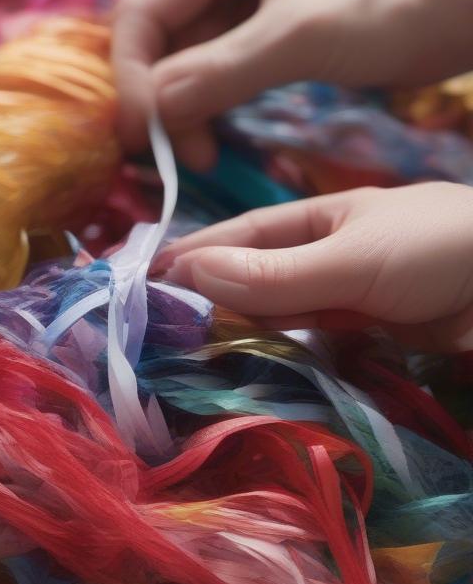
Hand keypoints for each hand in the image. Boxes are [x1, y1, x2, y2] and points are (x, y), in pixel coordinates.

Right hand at [112, 0, 472, 167]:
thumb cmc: (401, 3)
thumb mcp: (302, 38)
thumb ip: (218, 73)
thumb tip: (147, 112)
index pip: (146, 4)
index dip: (132, 73)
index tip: (140, 135)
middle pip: (155, 31)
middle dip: (153, 94)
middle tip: (165, 155)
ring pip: (177, 56)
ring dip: (176, 109)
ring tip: (199, 156)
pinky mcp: (258, 24)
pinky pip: (207, 68)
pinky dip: (201, 107)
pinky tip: (210, 140)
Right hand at [156, 182, 472, 351]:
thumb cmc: (441, 251)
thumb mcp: (352, 258)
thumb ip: (274, 274)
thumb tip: (187, 272)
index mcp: (317, 218)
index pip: (238, 237)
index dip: (191, 257)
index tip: (142, 286)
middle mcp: (322, 255)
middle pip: (248, 277)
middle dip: (202, 298)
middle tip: (152, 330)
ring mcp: (341, 297)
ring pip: (271, 313)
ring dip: (231, 329)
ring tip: (182, 353)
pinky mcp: (361, 337)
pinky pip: (305, 342)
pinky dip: (272, 352)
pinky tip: (242, 366)